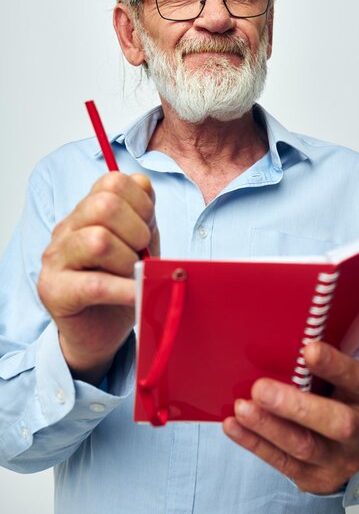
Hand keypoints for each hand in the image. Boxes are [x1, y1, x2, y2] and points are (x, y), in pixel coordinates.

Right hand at [38, 172, 158, 384]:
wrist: (101, 331)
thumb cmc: (121, 283)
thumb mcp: (139, 243)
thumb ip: (143, 213)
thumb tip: (144, 184)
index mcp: (87, 211)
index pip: (112, 181)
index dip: (141, 202)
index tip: (148, 227)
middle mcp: (67, 229)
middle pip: (104, 205)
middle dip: (136, 230)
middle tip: (142, 253)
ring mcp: (56, 259)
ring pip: (98, 240)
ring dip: (128, 261)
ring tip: (133, 276)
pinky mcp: (55, 291)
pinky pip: (95, 284)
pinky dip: (124, 289)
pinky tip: (137, 295)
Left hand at [223, 342, 358, 493]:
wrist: (346, 451)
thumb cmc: (332, 401)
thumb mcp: (336, 383)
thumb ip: (313, 368)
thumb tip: (273, 342)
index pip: (354, 379)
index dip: (333, 365)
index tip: (308, 349)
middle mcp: (357, 431)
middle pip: (335, 422)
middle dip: (295, 406)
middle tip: (260, 389)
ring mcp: (337, 459)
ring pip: (303, 446)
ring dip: (268, 426)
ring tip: (242, 408)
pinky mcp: (313, 479)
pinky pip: (281, 462)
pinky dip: (254, 442)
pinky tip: (233, 426)